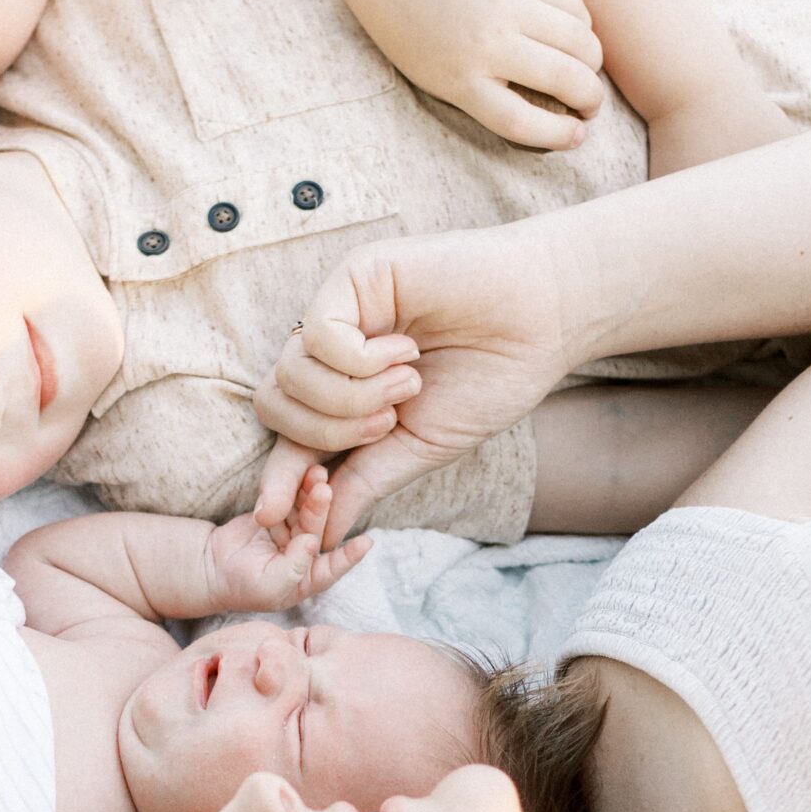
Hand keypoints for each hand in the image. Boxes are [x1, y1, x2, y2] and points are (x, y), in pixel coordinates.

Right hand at [208, 470, 369, 606]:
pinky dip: (293, 489)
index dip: (349, 556)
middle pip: (317, 530)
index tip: (366, 542)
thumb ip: (293, 567)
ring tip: (316, 473)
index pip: (332, 567)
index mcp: (308, 578)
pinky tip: (302, 473)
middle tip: (324, 489)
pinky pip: (288, 502)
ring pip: (305, 513)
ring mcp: (291, 534)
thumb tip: (313, 544)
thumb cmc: (242, 586)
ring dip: (311, 495)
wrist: (211, 566)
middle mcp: (305, 555)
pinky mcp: (278, 517)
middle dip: (322, 510)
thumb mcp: (269, 585)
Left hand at [254, 224, 569, 537]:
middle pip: (275, 404)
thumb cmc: (489, 380)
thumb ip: (366, 481)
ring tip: (409, 380)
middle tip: (388, 422)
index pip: (288, 434)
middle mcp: (332, 348)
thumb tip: (323, 535)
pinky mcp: (351, 276)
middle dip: (327, 432)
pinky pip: (319, 338)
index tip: (268, 516)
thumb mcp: (420, 445)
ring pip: (292, 375)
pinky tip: (406, 349)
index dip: (276, 475)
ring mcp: (338, 309)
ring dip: (355, 396)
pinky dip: (362, 361)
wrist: (542, 321)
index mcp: (346, 389)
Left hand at [329, 0, 605, 150]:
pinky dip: (583, 24)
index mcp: (459, 80)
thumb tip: (555, 108)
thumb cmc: (414, 32)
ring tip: (587, 70)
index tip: (576, 136)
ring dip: (594, 61)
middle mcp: (485, 43)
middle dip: (591, 98)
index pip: (522, 122)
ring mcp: (504, 3)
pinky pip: (570, 2)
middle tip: (591, 105)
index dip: (559, 136)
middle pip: (563, 79)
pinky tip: (577, 34)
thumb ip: (486, 92)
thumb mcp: (436, 75)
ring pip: (578, 39)